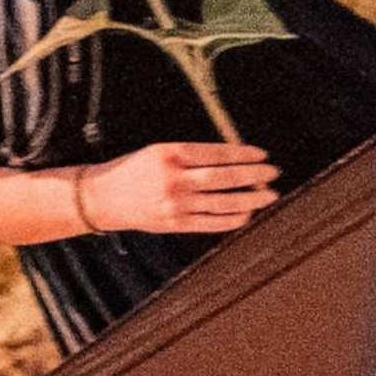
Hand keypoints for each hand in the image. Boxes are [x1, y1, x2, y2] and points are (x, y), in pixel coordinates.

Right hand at [77, 141, 278, 233]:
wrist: (102, 198)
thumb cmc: (132, 169)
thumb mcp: (158, 151)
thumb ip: (191, 155)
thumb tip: (231, 157)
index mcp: (170, 155)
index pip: (217, 154)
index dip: (243, 154)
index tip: (261, 154)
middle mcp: (174, 180)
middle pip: (224, 178)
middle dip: (254, 175)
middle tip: (273, 173)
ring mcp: (176, 205)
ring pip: (223, 203)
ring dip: (251, 199)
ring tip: (269, 195)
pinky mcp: (175, 224)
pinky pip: (212, 223)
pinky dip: (233, 218)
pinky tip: (247, 213)